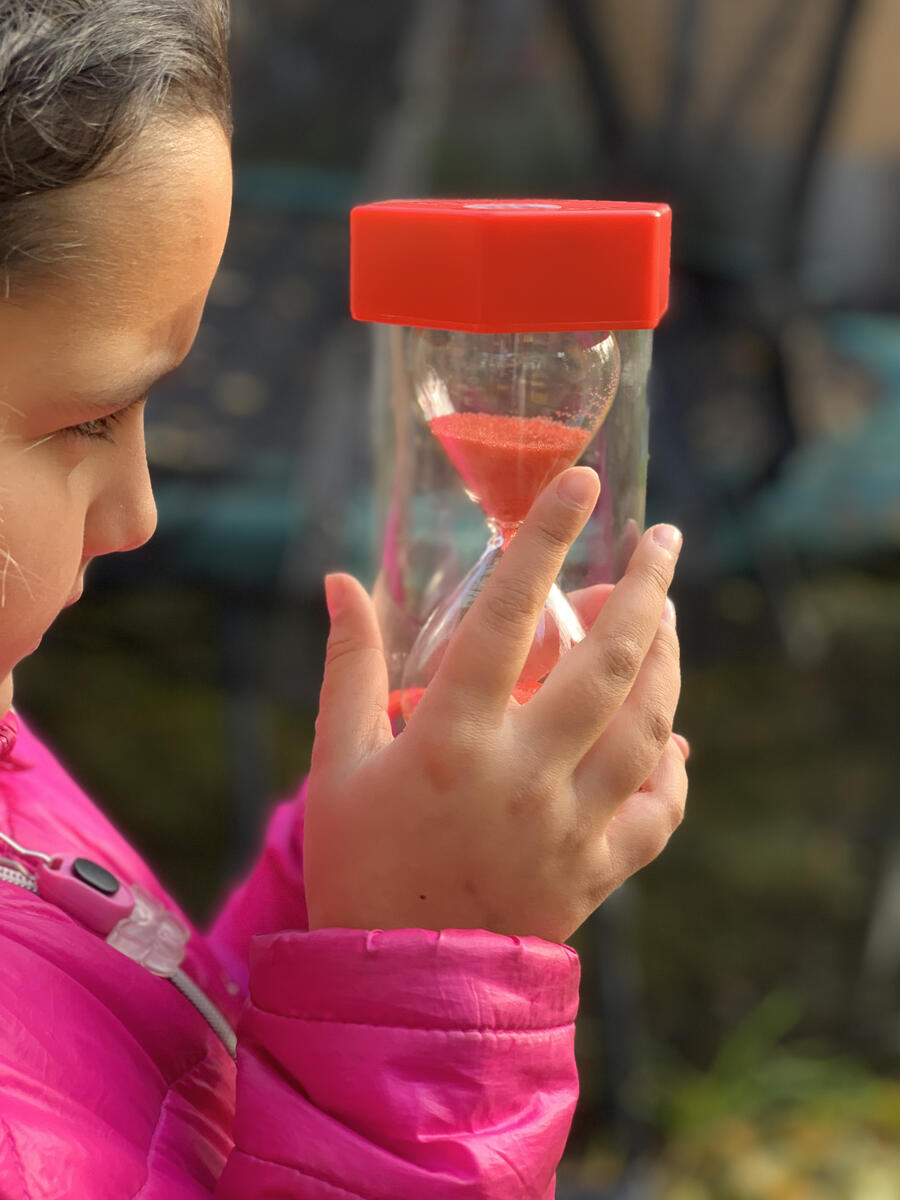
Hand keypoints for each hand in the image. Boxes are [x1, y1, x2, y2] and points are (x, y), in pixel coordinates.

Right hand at [304, 467, 686, 942]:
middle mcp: (523, 775)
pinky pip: (658, 812)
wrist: (399, 983)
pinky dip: (673, 768)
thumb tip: (341, 579)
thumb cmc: (358, 862)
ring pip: (649, 728)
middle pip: (609, 664)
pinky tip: (670, 737)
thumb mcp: (335, 762)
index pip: (508, 616)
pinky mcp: (598, 870)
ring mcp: (570, 825)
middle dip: (647, 589)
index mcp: (452, 740)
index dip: (546, 540)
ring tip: (669, 618)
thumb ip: (349, 665)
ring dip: (670, 663)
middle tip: (663, 542)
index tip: (582, 483)